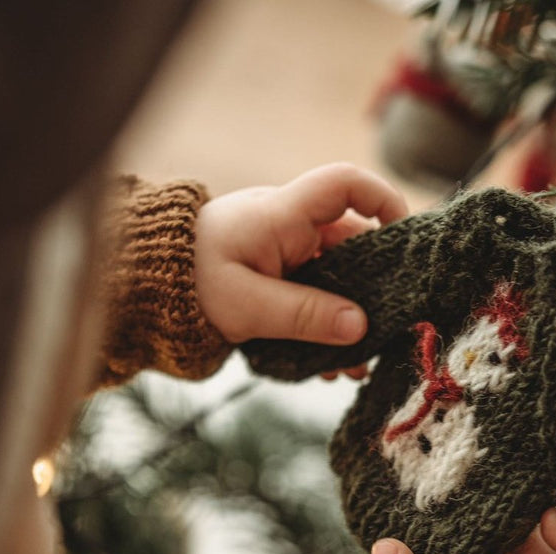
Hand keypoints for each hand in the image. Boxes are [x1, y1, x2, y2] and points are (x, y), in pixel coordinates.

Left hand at [194, 163, 407, 354]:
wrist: (151, 289)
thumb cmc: (190, 284)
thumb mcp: (247, 305)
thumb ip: (303, 315)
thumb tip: (360, 327)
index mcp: (283, 215)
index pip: (344, 184)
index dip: (382, 200)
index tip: (404, 236)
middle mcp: (293, 227)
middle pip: (354, 244)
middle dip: (373, 289)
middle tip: (384, 334)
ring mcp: (289, 253)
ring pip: (339, 279)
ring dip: (350, 319)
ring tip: (353, 366)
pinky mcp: (282, 277)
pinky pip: (317, 296)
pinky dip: (326, 326)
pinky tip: (327, 363)